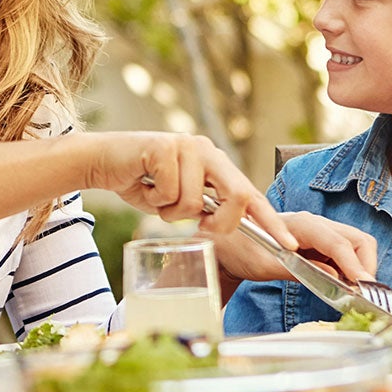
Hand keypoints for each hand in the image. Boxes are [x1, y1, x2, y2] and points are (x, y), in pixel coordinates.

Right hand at [85, 132, 295, 247]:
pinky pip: (170, 193)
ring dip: (171, 212)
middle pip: (238, 195)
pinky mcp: (164, 148)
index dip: (271, 222)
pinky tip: (144, 184)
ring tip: (156, 196)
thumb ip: (204, 209)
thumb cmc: (142, 182)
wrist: (103, 162)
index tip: (289, 245)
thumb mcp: (179, 200)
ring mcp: (187, 146)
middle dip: (221, 222)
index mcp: (217, 164)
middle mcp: (207, 151)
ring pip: (196, 202)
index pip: (252, 195)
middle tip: (200, 228)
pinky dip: (154, 200)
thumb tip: (222, 229)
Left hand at [204, 209, 377, 286]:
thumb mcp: (264, 265)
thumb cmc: (241, 248)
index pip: (337, 242)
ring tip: (355, 292)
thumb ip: (299, 270)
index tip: (364, 285)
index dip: (354, 264)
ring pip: (357, 246)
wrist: (227, 244)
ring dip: (361, 269)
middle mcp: (315, 224)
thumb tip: (331, 277)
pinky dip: (352, 270)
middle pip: (358, 240)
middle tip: (363, 293)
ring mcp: (320, 233)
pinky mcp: (320, 244)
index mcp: (301, 224)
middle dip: (366, 266)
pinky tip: (345, 286)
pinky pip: (346, 255)